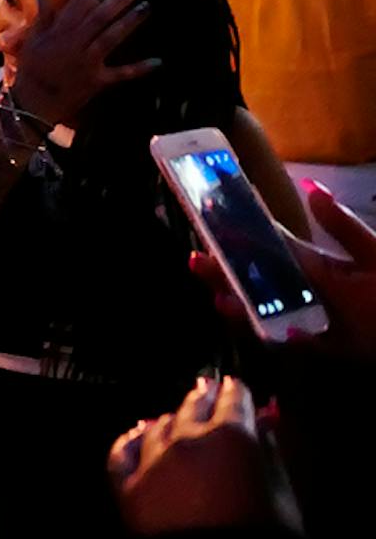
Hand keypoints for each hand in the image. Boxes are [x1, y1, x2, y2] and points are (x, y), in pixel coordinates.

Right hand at [3, 0, 157, 125]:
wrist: (32, 105)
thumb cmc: (31, 70)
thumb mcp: (32, 42)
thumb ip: (41, 18)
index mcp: (59, 34)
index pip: (79, 8)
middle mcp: (75, 45)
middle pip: (101, 18)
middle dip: (120, 0)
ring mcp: (88, 63)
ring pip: (111, 38)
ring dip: (130, 22)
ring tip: (146, 7)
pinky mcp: (97, 81)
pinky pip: (121, 74)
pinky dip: (140, 68)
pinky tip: (158, 61)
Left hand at [108, 375, 292, 534]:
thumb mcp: (286, 498)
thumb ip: (273, 454)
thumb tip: (265, 425)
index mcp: (232, 436)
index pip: (234, 400)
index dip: (236, 392)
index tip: (235, 386)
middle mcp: (187, 439)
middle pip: (193, 406)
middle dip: (202, 397)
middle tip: (207, 389)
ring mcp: (152, 461)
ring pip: (160, 425)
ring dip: (172, 418)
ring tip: (178, 414)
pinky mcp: (126, 488)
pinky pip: (124, 452)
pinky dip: (133, 439)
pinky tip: (139, 432)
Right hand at [191, 180, 375, 360]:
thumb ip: (343, 228)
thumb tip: (310, 190)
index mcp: (325, 264)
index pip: (274, 247)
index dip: (242, 237)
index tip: (208, 227)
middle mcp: (319, 290)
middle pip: (266, 280)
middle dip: (230, 272)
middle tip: (196, 263)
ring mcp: (324, 320)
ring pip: (274, 311)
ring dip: (245, 306)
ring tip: (218, 299)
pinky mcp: (336, 348)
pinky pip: (302, 343)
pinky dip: (282, 338)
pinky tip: (263, 332)